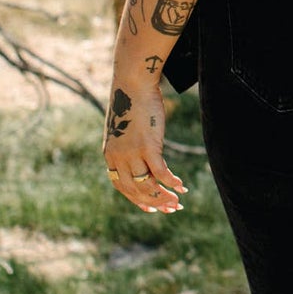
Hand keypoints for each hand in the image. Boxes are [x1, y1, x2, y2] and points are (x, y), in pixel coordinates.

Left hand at [102, 74, 185, 213]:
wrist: (132, 84)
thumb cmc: (130, 101)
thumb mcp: (124, 128)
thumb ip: (128, 143)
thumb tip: (140, 152)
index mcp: (110, 155)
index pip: (122, 186)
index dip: (137, 199)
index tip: (151, 207)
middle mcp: (118, 158)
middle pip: (135, 190)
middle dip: (153, 202)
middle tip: (169, 209)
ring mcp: (132, 153)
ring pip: (148, 185)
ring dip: (164, 197)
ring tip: (177, 203)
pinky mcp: (148, 146)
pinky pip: (161, 172)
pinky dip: (171, 182)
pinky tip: (181, 186)